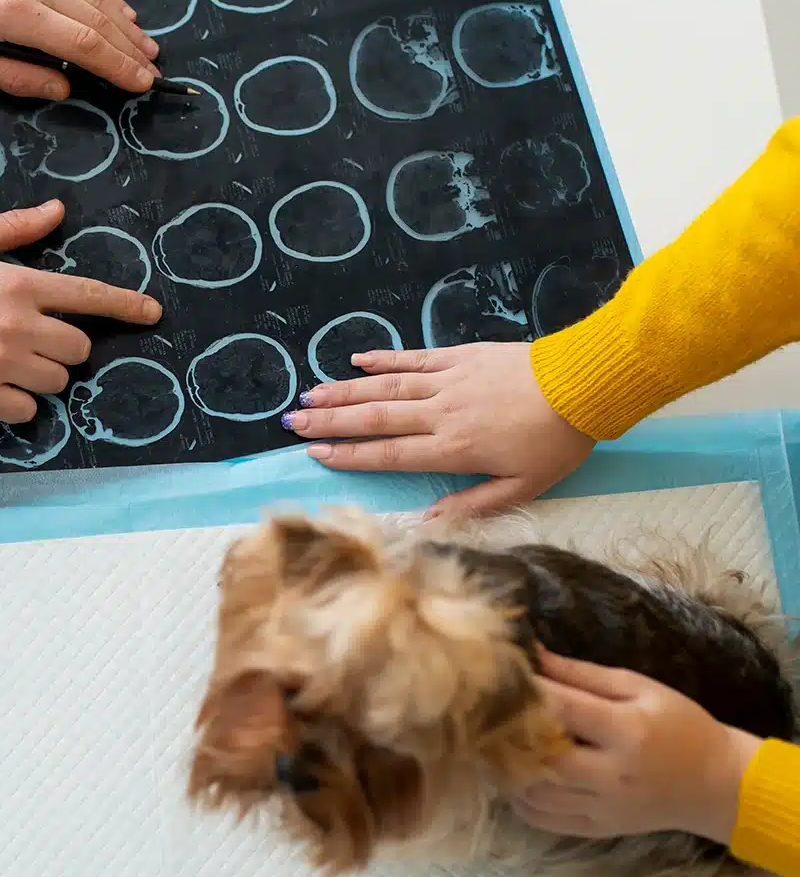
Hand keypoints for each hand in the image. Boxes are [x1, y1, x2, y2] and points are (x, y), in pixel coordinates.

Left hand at [0, 0, 159, 97]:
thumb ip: (16, 78)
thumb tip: (63, 89)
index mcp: (14, 13)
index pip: (84, 44)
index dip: (118, 67)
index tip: (141, 84)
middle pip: (98, 20)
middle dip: (130, 50)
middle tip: (153, 72)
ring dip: (125, 24)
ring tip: (147, 47)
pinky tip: (122, 14)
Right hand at [0, 200, 161, 420]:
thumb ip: (15, 228)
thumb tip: (58, 210)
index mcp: (16, 283)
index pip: (86, 296)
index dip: (125, 306)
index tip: (152, 314)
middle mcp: (16, 324)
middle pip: (78, 349)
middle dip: (65, 347)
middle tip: (32, 340)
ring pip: (58, 382)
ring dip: (43, 376)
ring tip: (8, 362)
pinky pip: (28, 411)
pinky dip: (19, 403)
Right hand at [281, 344, 593, 516]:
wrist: (583, 384)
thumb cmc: (556, 442)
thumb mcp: (523, 488)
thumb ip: (473, 505)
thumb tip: (427, 520)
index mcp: (453, 449)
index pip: (389, 454)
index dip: (349, 454)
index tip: (316, 452)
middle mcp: (440, 413)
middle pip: (376, 418)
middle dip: (332, 421)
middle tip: (294, 421)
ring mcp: (447, 381)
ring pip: (386, 387)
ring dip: (346, 391)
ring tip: (312, 393)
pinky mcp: (460, 356)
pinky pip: (414, 358)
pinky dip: (384, 359)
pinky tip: (357, 361)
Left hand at [512, 651, 760, 844]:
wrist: (717, 785)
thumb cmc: (679, 725)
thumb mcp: (638, 687)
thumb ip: (582, 673)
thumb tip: (533, 653)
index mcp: (626, 732)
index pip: (562, 709)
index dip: (527, 691)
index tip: (502, 675)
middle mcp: (612, 775)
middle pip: (543, 757)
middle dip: (510, 733)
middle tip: (490, 712)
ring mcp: (603, 808)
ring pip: (536, 794)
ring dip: (508, 767)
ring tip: (496, 741)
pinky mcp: (597, 830)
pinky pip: (544, 820)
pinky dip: (520, 798)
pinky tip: (514, 773)